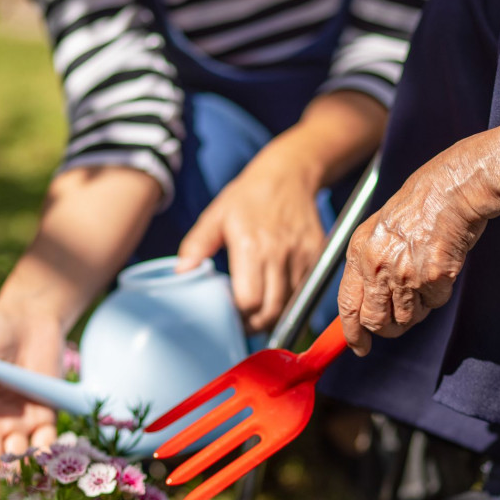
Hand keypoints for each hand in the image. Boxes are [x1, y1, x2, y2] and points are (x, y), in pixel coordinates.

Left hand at [177, 152, 325, 332]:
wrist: (288, 174)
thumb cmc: (248, 197)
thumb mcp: (216, 216)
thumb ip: (197, 245)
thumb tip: (181, 272)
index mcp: (251, 246)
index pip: (248, 301)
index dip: (238, 315)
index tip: (230, 315)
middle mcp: (279, 253)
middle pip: (272, 310)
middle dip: (257, 324)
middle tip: (244, 323)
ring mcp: (302, 255)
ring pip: (291, 304)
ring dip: (275, 314)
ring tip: (259, 312)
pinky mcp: (318, 254)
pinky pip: (306, 289)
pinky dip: (292, 298)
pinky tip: (277, 293)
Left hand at [338, 119, 499, 355]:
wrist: (452, 188)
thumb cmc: (419, 205)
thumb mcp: (379, 229)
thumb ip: (369, 264)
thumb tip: (367, 303)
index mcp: (359, 252)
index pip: (347, 305)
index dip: (352, 332)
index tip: (359, 347)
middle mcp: (377, 266)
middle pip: (376, 321)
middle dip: (387, 328)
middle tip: (398, 322)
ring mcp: (405, 274)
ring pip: (406, 317)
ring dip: (416, 309)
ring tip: (423, 281)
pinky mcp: (434, 278)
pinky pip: (434, 303)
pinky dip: (438, 294)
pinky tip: (440, 269)